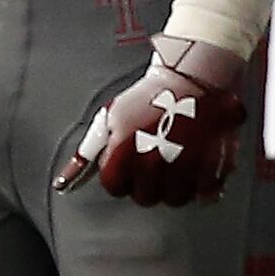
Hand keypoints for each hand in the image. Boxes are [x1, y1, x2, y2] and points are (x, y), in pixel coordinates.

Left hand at [57, 38, 246, 205]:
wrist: (193, 76)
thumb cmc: (147, 99)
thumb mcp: (109, 120)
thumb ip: (88, 155)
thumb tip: (63, 185)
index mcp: (122, 153)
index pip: (116, 188)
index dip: (123, 176)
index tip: (132, 161)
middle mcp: (151, 163)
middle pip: (145, 198)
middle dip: (148, 183)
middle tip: (157, 160)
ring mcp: (183, 166)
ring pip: (174, 200)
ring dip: (175, 187)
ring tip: (178, 162)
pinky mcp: (212, 166)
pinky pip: (204, 196)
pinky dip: (203, 187)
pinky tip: (199, 167)